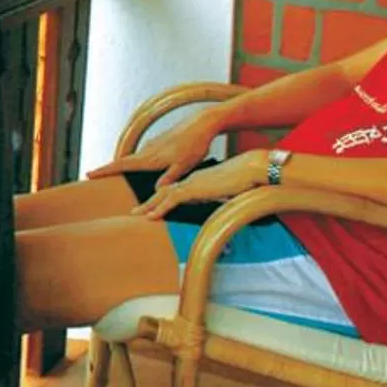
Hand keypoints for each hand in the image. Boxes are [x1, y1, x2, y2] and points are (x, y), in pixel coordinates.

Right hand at [90, 111, 222, 193]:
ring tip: (111, 173)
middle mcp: (148, 150)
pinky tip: (140, 165)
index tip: (89, 173)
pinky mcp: (159, 142)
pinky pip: (143, 154)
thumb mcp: (184, 165)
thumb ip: (170, 178)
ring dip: (122, 165)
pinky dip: (135, 161)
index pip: (123, 165)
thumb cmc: (195, 145)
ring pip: (133, 158)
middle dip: (108, 169)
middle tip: (93, 176)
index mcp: (151, 157)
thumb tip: (156, 190)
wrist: (201, 123)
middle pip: (123, 161)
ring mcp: (153, 145)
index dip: (105, 170)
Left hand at [138, 150, 271, 220]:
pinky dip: (160, 209)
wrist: (250, 169)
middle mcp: (191, 180)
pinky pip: (173, 200)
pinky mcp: (195, 188)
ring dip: (149, 206)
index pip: (175, 191)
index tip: (153, 208)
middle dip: (149, 202)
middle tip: (136, 212)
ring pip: (164, 195)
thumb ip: (217, 198)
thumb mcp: (227, 192)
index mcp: (198, 180)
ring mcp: (192, 183)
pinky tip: (151, 217)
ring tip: (136, 215)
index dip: (163, 199)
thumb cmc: (244, 180)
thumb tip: (214, 204)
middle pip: (165, 191)